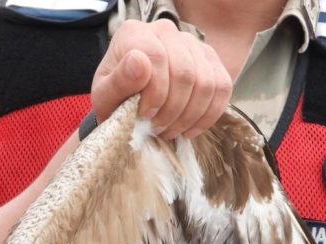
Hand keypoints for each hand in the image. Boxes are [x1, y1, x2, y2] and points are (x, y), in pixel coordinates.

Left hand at [91, 19, 231, 138]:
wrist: (125, 104)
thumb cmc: (114, 99)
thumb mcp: (104, 96)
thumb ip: (117, 81)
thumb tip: (139, 62)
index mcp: (135, 34)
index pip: (157, 58)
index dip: (155, 94)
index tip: (144, 117)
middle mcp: (165, 31)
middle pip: (185, 72)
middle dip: (172, 110)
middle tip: (157, 129)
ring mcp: (192, 44)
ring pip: (206, 82)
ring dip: (189, 116)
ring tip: (169, 131)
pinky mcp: (210, 60)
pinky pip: (222, 87)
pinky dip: (208, 114)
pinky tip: (190, 130)